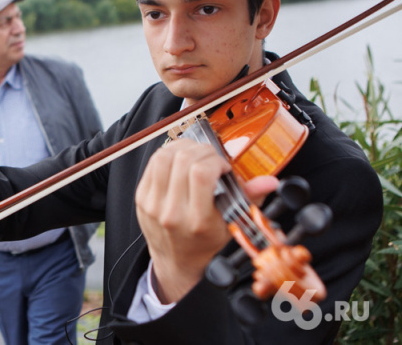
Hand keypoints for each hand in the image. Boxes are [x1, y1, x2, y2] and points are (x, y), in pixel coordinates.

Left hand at [135, 138, 277, 302]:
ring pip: (164, 157)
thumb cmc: (206, 244)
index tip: (223, 166)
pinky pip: (152, 163)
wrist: (177, 262)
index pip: (201, 173)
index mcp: (197, 221)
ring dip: (183, 147)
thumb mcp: (232, 226)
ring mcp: (152, 204)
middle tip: (211, 157)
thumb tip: (270, 181)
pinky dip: (167, 154)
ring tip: (196, 153)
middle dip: (202, 150)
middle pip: (182, 160)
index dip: (215, 160)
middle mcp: (171, 212)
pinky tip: (180, 158)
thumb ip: (250, 200)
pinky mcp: (140, 197)